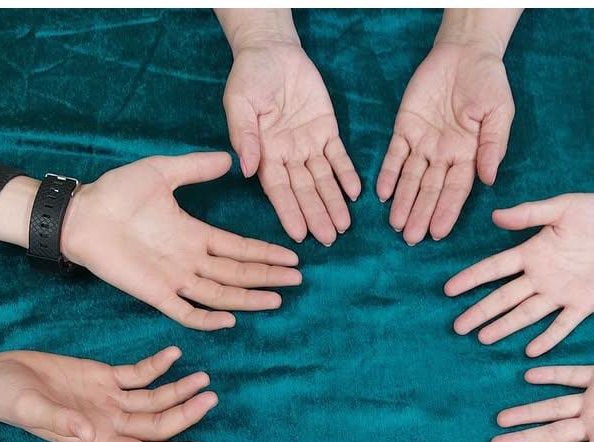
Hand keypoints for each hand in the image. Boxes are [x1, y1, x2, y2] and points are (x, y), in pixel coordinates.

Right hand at [0, 345, 217, 441]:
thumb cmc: (10, 401)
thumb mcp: (31, 410)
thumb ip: (60, 422)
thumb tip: (90, 433)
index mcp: (97, 440)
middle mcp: (110, 424)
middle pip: (158, 424)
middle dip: (185, 415)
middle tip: (211, 399)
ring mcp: (109, 402)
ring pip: (154, 400)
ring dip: (179, 391)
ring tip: (204, 379)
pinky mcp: (103, 378)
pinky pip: (138, 374)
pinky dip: (157, 366)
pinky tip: (175, 354)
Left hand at [52, 153, 301, 329]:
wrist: (81, 215)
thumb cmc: (116, 193)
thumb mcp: (161, 172)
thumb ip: (195, 168)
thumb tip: (229, 159)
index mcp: (194, 234)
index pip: (238, 247)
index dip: (265, 252)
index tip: (292, 256)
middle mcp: (190, 260)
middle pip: (238, 273)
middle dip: (267, 276)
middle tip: (297, 280)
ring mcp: (174, 279)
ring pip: (220, 293)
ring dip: (248, 297)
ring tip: (276, 300)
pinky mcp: (155, 293)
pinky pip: (185, 311)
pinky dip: (206, 318)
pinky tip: (230, 319)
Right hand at [223, 43, 360, 244]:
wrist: (271, 50)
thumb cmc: (248, 78)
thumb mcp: (239, 104)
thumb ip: (244, 136)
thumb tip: (246, 169)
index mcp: (264, 155)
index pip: (278, 190)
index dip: (289, 211)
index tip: (300, 234)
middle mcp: (287, 157)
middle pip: (304, 191)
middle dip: (316, 214)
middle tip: (329, 239)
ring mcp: (308, 145)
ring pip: (322, 179)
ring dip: (333, 202)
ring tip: (344, 225)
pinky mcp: (326, 130)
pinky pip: (338, 156)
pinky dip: (346, 174)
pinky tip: (354, 193)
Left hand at [378, 42, 512, 242]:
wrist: (465, 52)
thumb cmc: (489, 82)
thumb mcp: (499, 112)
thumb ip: (493, 145)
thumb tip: (489, 179)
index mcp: (468, 155)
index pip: (455, 190)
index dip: (446, 211)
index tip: (438, 233)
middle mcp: (444, 155)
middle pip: (430, 190)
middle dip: (420, 213)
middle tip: (410, 238)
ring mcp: (423, 143)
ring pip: (410, 178)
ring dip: (403, 201)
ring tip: (395, 224)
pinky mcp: (405, 128)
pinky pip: (394, 155)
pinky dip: (388, 173)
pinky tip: (382, 193)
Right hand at [445, 192, 593, 355]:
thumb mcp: (565, 206)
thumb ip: (531, 214)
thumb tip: (496, 216)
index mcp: (534, 251)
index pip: (495, 268)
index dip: (472, 279)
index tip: (448, 290)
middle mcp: (542, 276)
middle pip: (504, 297)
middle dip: (480, 312)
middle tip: (458, 326)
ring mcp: (561, 293)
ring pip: (525, 314)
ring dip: (505, 326)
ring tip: (484, 339)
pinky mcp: (584, 304)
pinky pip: (562, 325)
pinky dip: (547, 338)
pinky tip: (531, 351)